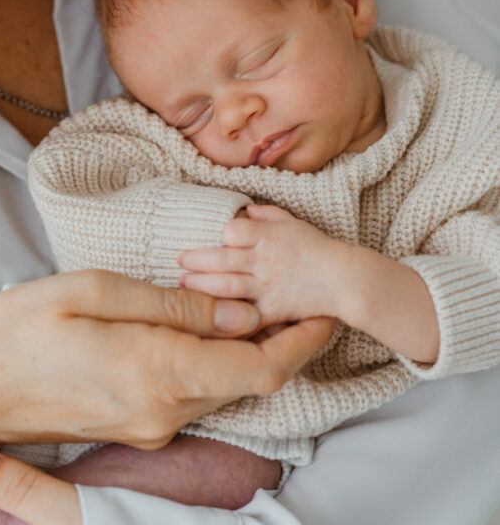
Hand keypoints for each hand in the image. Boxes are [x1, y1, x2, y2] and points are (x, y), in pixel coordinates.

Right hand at [0, 268, 330, 453]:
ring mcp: (150, 426)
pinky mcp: (136, 428)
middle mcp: (163, 411)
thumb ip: (171, 304)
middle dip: (285, 337)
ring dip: (252, 349)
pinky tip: (209, 325)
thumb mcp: (91, 291)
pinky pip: (195, 393)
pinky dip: (217, 361)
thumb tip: (240, 312)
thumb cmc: (14, 332)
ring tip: (259, 295)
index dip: (304, 340)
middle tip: (297, 287)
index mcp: (156, 372)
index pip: (261, 368)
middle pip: (251, 380)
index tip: (326, 305)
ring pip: (225, 387)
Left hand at [179, 204, 348, 325]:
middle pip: (221, 257)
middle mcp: (263, 259)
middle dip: (196, 260)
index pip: (233, 230)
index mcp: (268, 236)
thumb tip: (246, 209)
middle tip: (178, 260)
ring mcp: (266, 286)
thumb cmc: (320, 248)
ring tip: (183, 283)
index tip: (214, 238)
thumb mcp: (295, 222)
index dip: (221, 234)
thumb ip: (268, 214)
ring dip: (200, 284)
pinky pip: (244, 313)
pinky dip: (226, 314)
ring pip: (225, 284)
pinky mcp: (272, 310)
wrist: (345, 279)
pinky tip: (208, 314)